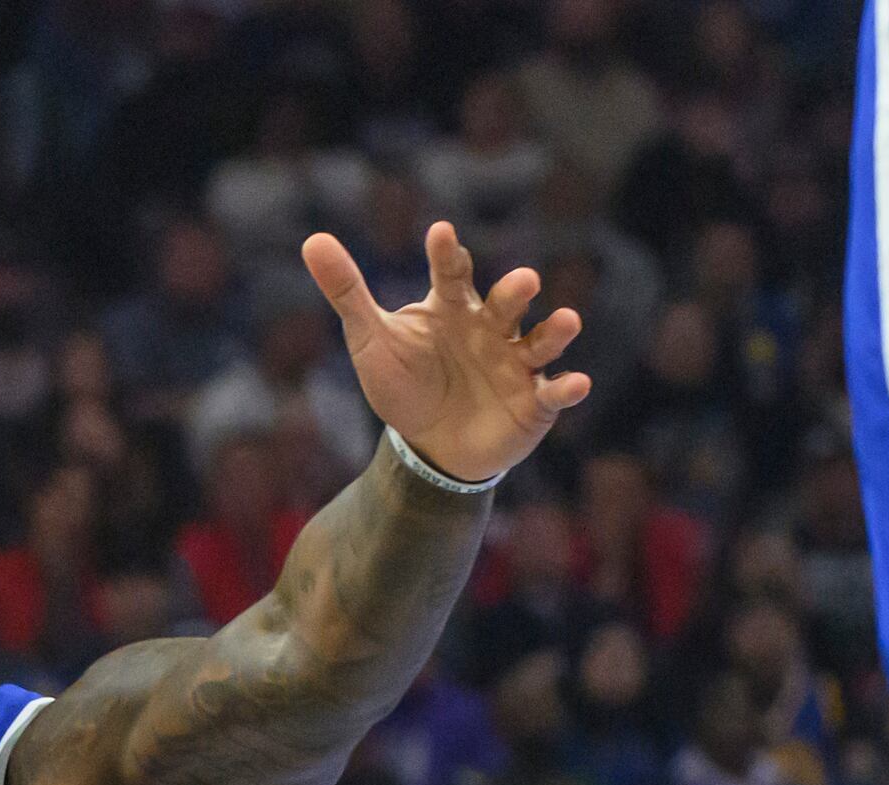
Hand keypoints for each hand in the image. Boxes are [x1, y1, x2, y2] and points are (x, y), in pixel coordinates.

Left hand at [305, 222, 591, 486]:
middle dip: (516, 292)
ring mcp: (516, 364)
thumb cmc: (403, 383)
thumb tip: (312, 241)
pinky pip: (553, 392)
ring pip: (539, 342)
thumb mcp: (370, 339)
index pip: (452, 274)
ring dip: (555, 332)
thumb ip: (347, 291)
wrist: (428, 447)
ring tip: (566, 321)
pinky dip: (567, 388)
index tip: (440, 234)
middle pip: (506, 304)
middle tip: (524, 281)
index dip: (448, 255)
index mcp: (454, 307)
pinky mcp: (534, 402)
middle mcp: (491, 328)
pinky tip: (576, 383)